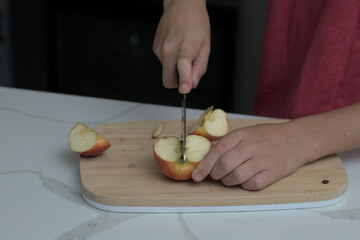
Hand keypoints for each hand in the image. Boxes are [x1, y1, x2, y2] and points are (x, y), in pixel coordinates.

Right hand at [153, 0, 209, 93]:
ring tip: (183, 51)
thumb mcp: (206, 46)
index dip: (183, 81)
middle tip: (187, 72)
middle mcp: (169, 48)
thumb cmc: (196, 23)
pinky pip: (163, 62)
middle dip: (177, 82)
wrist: (182, 4)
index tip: (184, 90)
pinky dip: (170, 60)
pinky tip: (176, 46)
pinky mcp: (155, 48)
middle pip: (168, 80)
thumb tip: (193, 84)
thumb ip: (200, 67)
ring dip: (174, 67)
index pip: (183, 67)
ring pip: (166, 71)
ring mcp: (160, 48)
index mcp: (185, 47)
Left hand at [192, 122, 310, 189]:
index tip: (197, 176)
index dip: (204, 165)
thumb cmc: (268, 136)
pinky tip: (245, 179)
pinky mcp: (273, 173)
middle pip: (224, 165)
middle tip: (216, 175)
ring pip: (236, 177)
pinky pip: (252, 185)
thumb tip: (206, 153)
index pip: (217, 151)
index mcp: (242, 134)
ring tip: (230, 178)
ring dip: (228, 181)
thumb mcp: (246, 132)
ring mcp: (263, 160)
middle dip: (215, 174)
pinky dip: (244, 185)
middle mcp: (252, 146)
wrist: (297, 139)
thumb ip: (226, 142)